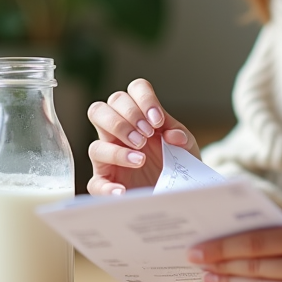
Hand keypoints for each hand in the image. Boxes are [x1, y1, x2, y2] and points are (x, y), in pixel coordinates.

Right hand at [86, 78, 200, 195]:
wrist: (180, 191)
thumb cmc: (179, 162)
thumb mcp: (187, 147)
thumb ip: (181, 136)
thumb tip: (173, 135)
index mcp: (138, 116)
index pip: (133, 90)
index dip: (143, 99)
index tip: (157, 120)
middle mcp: (118, 134)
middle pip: (100, 109)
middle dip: (124, 119)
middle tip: (146, 135)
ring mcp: (109, 159)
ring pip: (94, 145)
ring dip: (118, 150)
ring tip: (141, 159)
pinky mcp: (107, 184)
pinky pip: (96, 184)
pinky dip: (108, 187)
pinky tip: (124, 190)